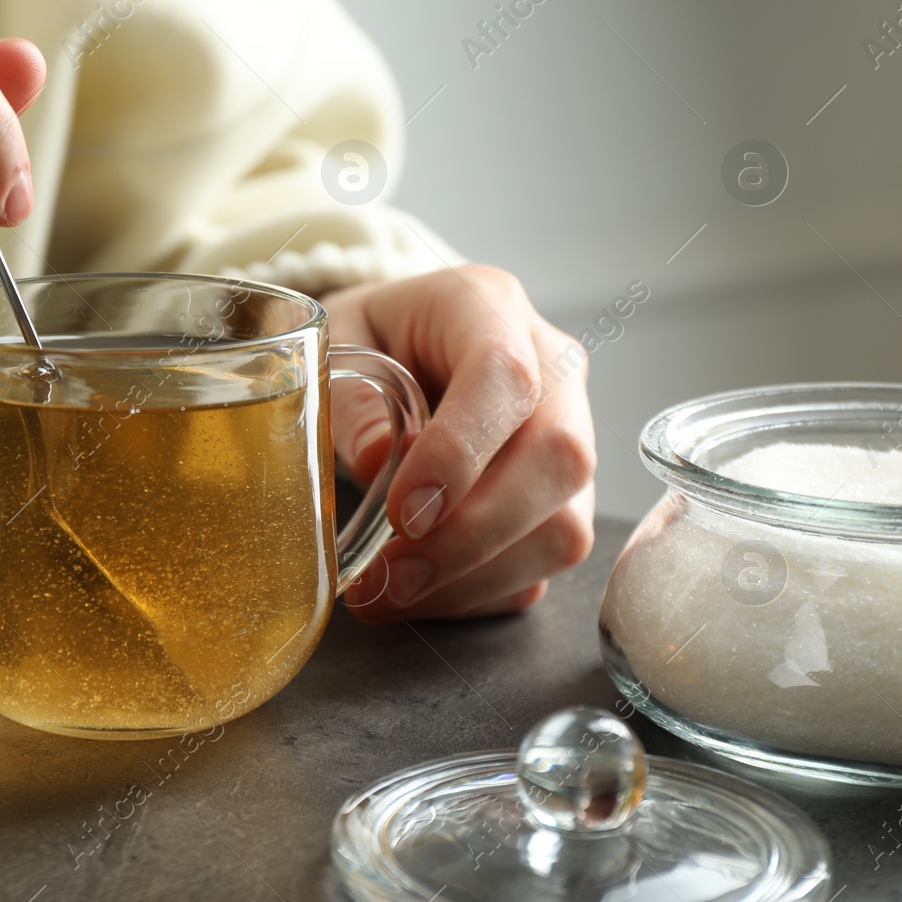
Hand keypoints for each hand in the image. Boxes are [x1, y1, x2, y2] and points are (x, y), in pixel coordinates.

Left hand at [322, 266, 597, 620]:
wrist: (397, 343)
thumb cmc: (367, 336)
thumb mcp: (335, 340)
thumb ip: (348, 393)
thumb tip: (381, 459)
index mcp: (487, 306)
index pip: (505, 375)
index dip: (461, 451)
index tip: (405, 511)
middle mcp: (551, 370)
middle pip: (559, 459)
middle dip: (473, 535)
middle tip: (392, 575)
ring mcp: (567, 438)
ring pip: (565, 525)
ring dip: (474, 577)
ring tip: (389, 594)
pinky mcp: (559, 500)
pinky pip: (541, 565)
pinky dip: (476, 593)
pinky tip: (417, 595)